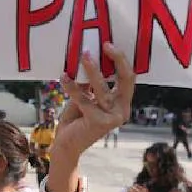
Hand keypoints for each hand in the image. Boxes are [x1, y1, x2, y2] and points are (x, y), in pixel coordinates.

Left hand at [54, 44, 134, 160]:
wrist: (66, 146)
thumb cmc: (76, 121)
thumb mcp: (85, 98)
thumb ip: (89, 84)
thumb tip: (88, 58)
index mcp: (121, 104)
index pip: (128, 78)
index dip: (121, 60)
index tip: (108, 45)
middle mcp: (121, 111)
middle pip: (126, 80)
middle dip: (118, 60)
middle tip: (105, 45)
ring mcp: (112, 118)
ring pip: (102, 89)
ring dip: (92, 71)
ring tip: (83, 57)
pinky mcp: (98, 123)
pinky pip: (85, 99)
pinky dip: (73, 87)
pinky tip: (64, 77)